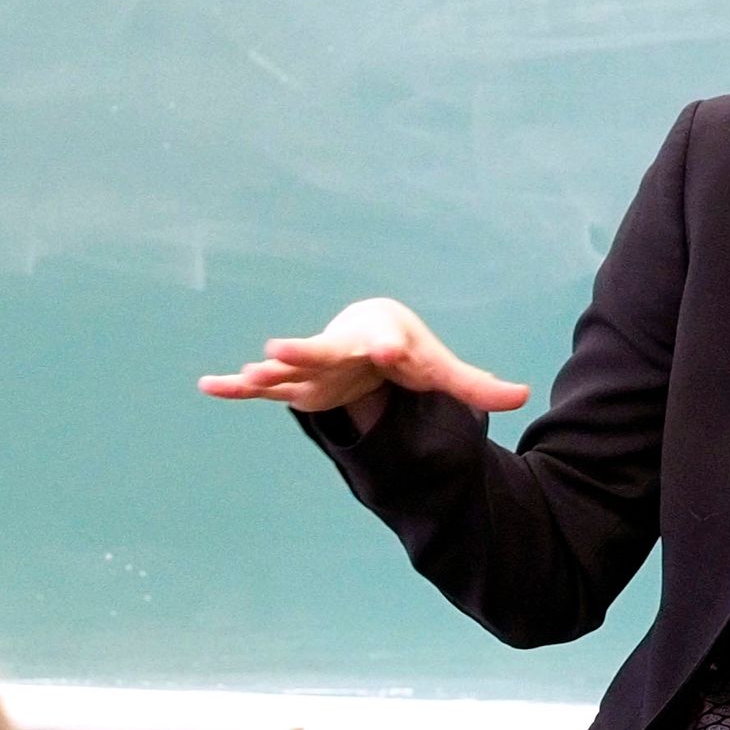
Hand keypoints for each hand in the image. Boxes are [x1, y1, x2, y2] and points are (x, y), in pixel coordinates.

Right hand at [197, 297, 531, 418]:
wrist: (371, 332)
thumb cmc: (407, 352)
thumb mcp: (439, 369)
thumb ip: (475, 385)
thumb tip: (523, 397)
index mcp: (382, 342)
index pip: (388, 346)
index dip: (389, 348)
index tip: (390, 349)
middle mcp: (343, 350)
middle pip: (324, 351)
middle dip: (304, 352)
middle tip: (278, 348)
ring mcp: (316, 368)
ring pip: (289, 373)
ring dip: (265, 374)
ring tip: (244, 374)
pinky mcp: (299, 384)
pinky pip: (262, 387)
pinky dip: (235, 387)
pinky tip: (207, 386)